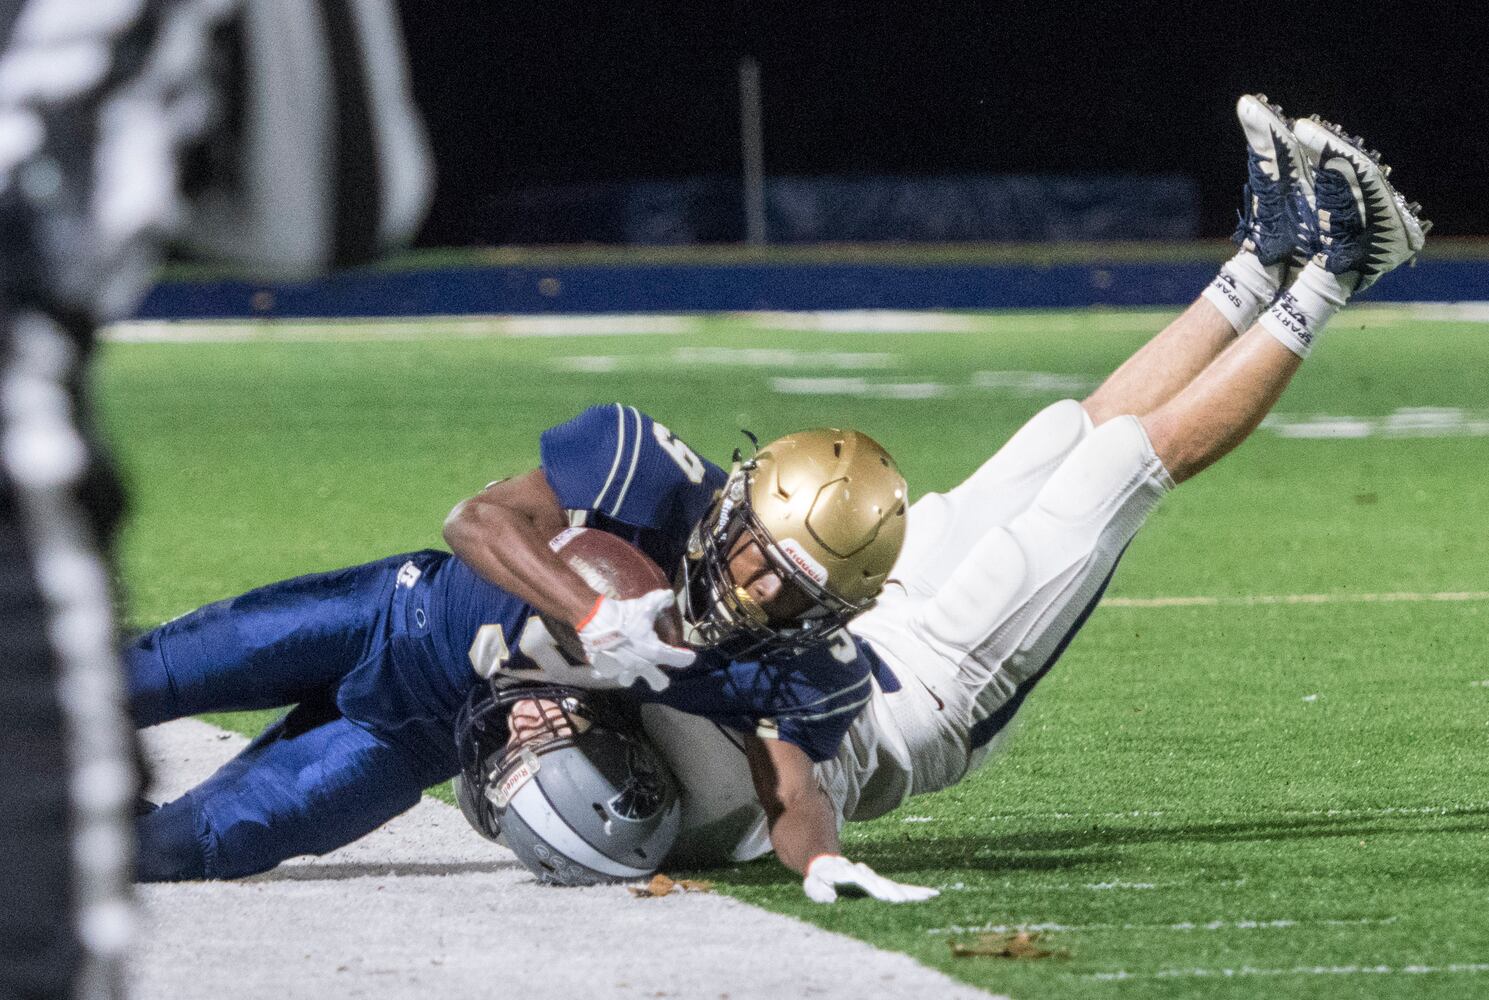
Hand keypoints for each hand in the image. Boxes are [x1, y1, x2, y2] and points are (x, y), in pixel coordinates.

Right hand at [576, 590, 695, 691]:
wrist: (595, 621)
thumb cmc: (624, 615)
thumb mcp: (646, 605)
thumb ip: (661, 600)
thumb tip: (670, 596)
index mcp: (654, 652)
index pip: (679, 660)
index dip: (686, 657)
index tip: (689, 656)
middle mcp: (640, 666)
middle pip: (658, 682)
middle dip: (661, 680)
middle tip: (662, 675)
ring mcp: (621, 669)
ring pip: (629, 681)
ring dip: (632, 675)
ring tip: (631, 667)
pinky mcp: (605, 668)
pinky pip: (606, 673)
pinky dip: (608, 668)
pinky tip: (607, 661)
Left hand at [802, 854, 939, 903]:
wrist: (826, 862)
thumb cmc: (819, 878)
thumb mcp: (813, 884)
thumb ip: (818, 891)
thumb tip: (830, 898)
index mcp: (853, 877)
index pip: (871, 885)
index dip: (882, 892)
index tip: (895, 900)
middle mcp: (868, 877)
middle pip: (889, 886)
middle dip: (905, 893)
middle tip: (924, 898)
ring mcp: (875, 880)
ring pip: (897, 886)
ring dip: (914, 892)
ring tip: (932, 895)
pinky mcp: (880, 885)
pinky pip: (900, 889)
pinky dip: (914, 892)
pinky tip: (930, 894)